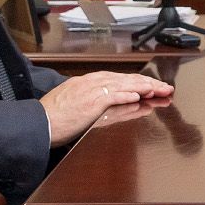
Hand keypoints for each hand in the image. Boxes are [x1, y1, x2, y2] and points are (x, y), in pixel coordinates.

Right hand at [40, 71, 172, 146]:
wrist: (37, 123)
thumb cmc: (53, 118)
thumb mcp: (78, 106)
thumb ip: (100, 105)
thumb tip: (120, 105)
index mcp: (89, 82)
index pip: (121, 80)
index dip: (140, 83)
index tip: (154, 87)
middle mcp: (93, 82)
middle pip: (127, 80)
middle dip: (149, 83)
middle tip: (166, 88)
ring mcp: (92, 90)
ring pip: (124, 85)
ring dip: (144, 87)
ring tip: (160, 90)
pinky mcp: (90, 101)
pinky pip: (112, 96)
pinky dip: (126, 94)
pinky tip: (139, 95)